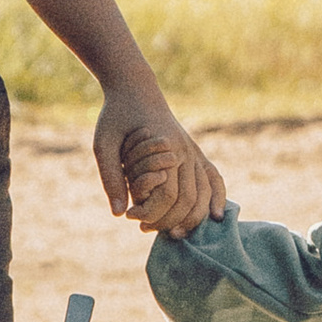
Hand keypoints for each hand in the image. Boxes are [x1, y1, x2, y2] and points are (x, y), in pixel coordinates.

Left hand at [97, 95, 222, 234]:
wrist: (135, 89)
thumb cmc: (116, 115)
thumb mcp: (103, 143)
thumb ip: (111, 177)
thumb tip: (118, 214)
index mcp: (164, 147)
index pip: (167, 195)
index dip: (151, 213)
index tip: (130, 216)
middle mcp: (184, 150)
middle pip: (188, 200)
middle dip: (168, 220)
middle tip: (144, 227)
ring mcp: (193, 151)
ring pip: (204, 194)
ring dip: (191, 218)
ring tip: (171, 233)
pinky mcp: (196, 152)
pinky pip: (214, 178)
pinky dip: (218, 198)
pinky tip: (215, 217)